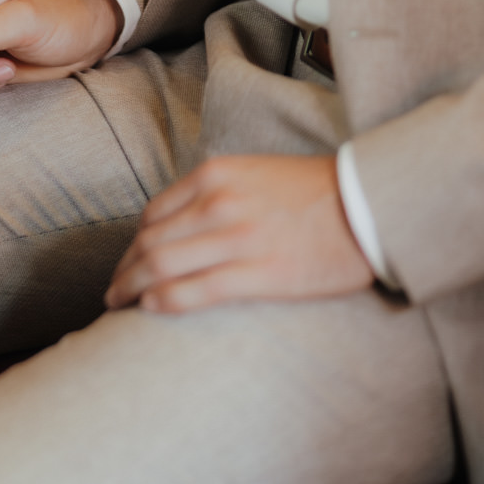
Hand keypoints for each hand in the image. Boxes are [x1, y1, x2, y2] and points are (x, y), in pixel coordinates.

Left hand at [106, 155, 373, 313]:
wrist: (370, 204)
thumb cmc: (317, 193)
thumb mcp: (256, 173)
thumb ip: (216, 192)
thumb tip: (180, 225)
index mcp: (216, 175)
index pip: (153, 215)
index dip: (132, 245)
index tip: (127, 263)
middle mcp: (219, 203)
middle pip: (149, 243)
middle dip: (124, 271)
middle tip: (113, 293)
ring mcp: (237, 238)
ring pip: (161, 267)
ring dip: (132, 289)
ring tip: (121, 306)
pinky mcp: (259, 273)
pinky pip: (194, 291)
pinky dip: (163, 302)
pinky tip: (150, 311)